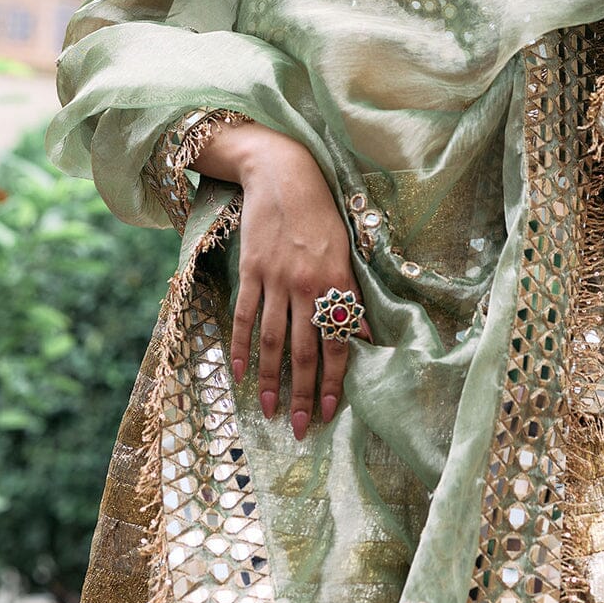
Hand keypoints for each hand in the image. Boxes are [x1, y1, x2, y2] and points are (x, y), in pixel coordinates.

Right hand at [192, 121, 370, 438]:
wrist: (283, 174)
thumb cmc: (321, 213)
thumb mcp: (346, 249)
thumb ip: (350, 294)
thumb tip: (363, 337)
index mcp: (337, 281)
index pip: (337, 342)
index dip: (335, 380)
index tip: (331, 412)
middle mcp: (307, 284)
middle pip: (303, 350)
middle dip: (304, 393)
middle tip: (300, 428)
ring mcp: (276, 278)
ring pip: (271, 340)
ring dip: (270, 380)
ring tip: (270, 410)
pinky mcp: (251, 270)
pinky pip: (245, 316)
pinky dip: (241, 346)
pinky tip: (240, 372)